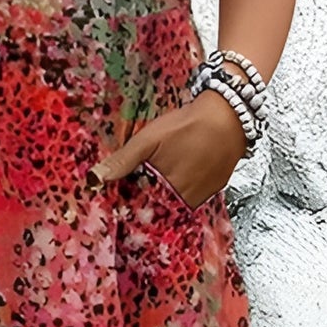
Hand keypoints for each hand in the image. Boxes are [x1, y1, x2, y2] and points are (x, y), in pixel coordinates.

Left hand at [87, 88, 248, 209]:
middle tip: (140, 185)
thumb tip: (96, 178)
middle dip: (150, 201)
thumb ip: (124, 160)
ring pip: (180, 202)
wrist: (230, 114)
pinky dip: (185, 187)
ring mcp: (207, 194)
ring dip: (168, 194)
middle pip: (164, 209)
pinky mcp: (218, 185)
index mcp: (170, 192)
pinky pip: (196, 194)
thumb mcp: (149, 139)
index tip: (122, 200)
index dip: (133, 206)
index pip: (146, 212)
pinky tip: (179, 171)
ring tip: (160, 176)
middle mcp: (190, 200)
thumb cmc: (188, 125)